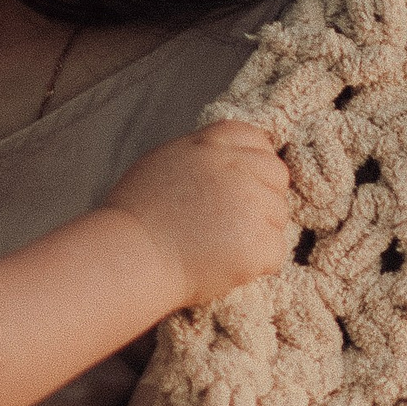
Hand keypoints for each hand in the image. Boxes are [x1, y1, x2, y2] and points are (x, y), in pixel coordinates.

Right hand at [103, 119, 291, 310]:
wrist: (128, 258)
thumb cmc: (135, 218)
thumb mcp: (163, 163)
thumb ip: (199, 156)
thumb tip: (224, 160)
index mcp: (211, 145)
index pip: (257, 139)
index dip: (255, 163)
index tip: (242, 184)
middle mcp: (235, 168)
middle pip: (277, 175)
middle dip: (263, 198)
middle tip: (230, 223)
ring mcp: (251, 204)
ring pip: (278, 216)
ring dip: (257, 233)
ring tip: (217, 247)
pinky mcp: (258, 243)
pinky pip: (276, 252)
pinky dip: (256, 264)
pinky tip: (224, 266)